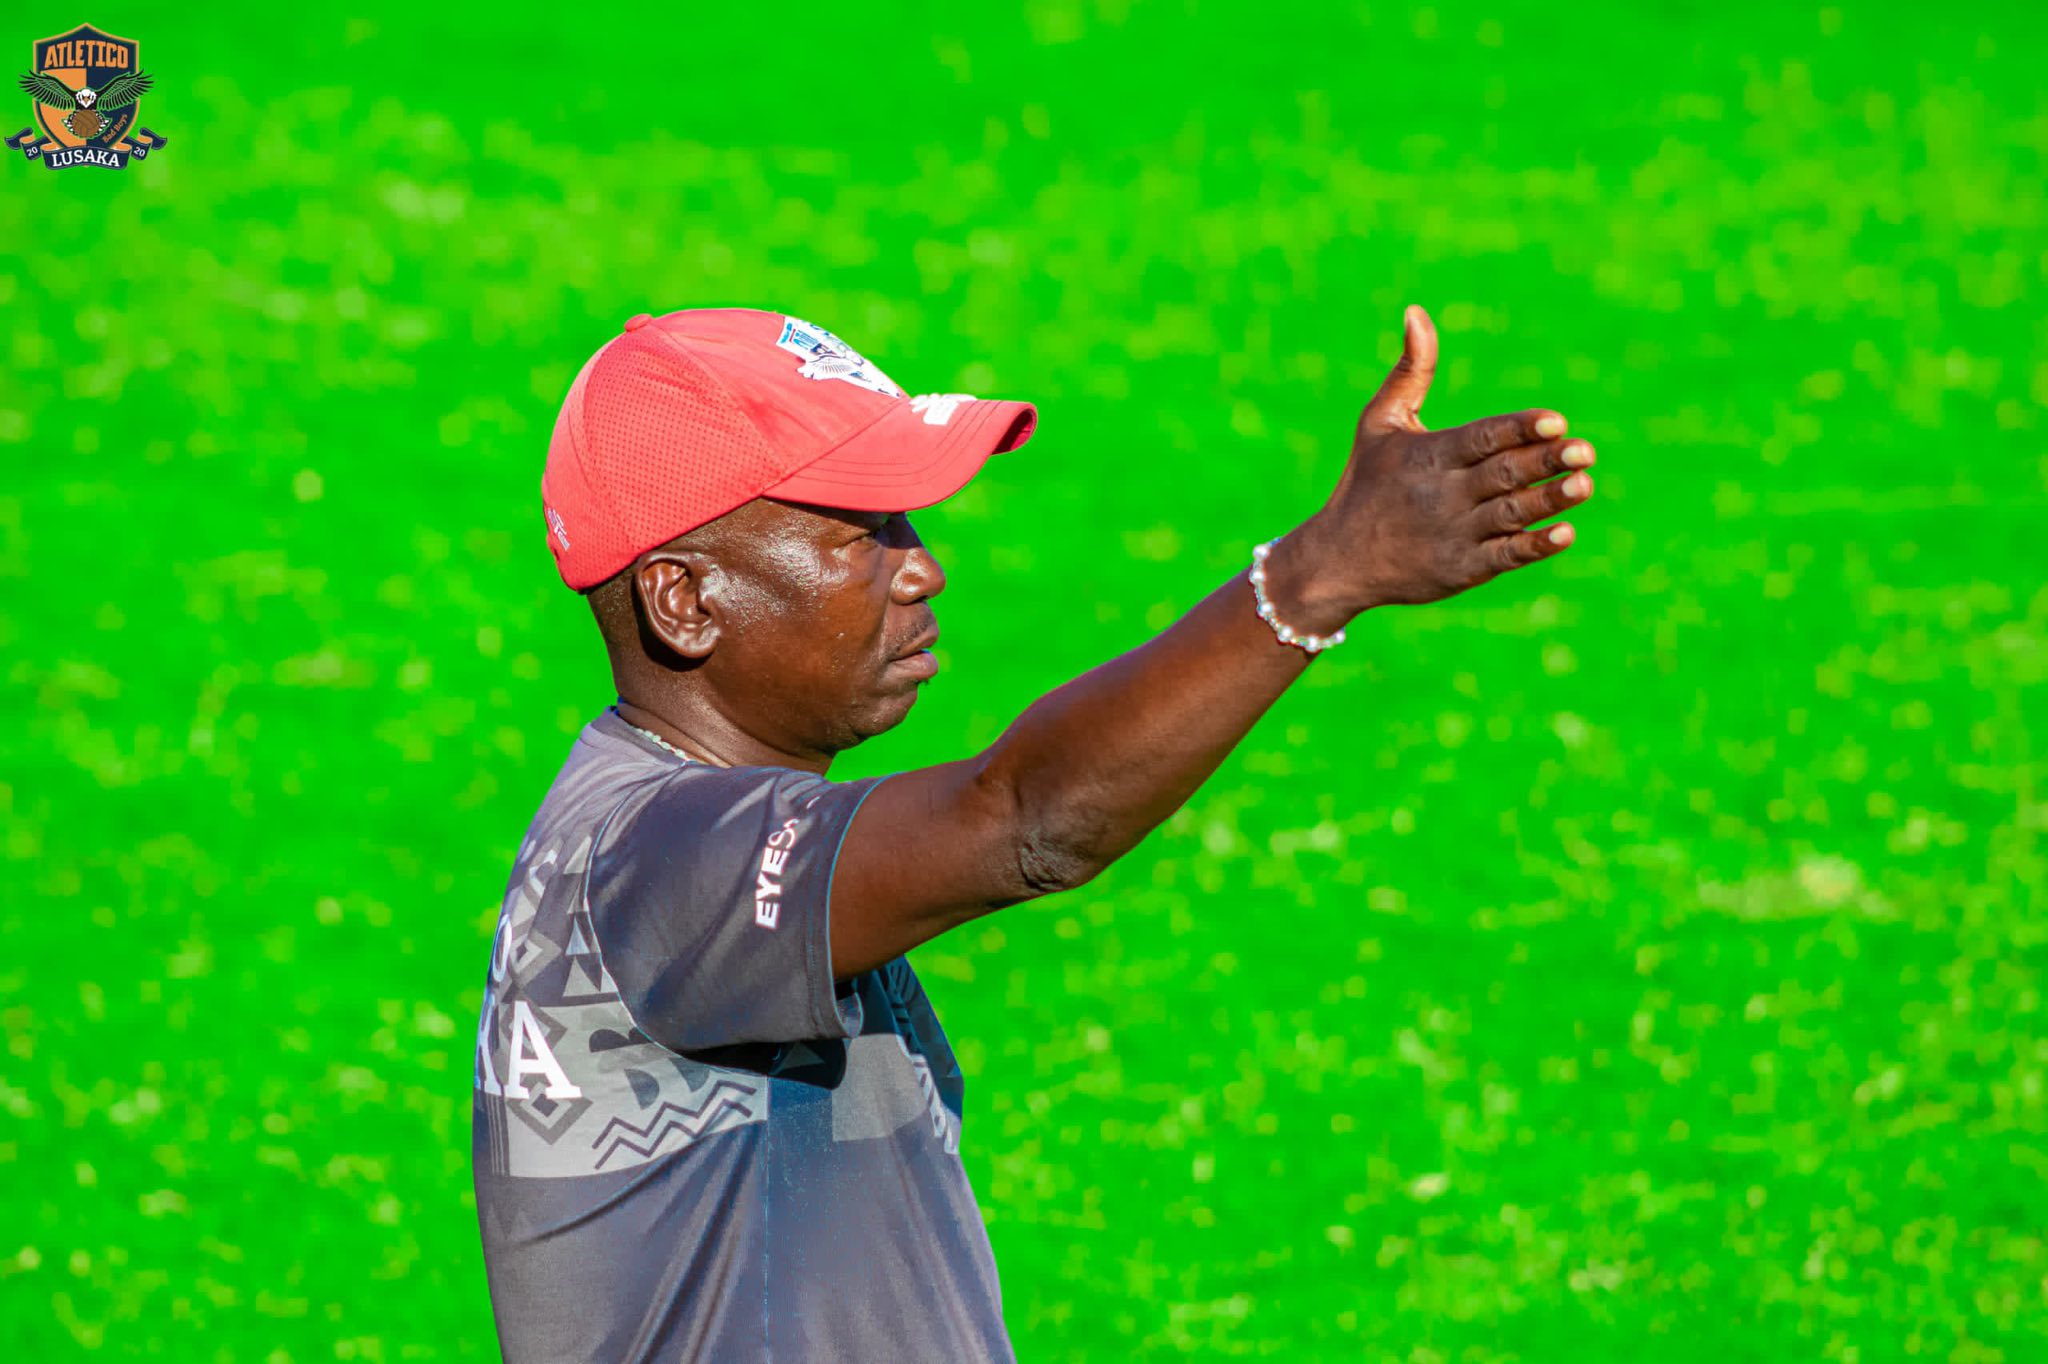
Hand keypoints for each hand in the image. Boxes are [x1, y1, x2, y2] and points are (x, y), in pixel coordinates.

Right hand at [1279, 305, 1595, 620]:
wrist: (1337, 560)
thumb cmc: (1365, 483)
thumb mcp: (1379, 423)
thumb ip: (1410, 371)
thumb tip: (1416, 311)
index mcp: (1429, 455)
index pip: (1482, 437)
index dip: (1518, 429)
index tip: (1555, 420)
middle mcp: (1443, 494)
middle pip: (1503, 474)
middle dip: (1545, 462)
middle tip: (1585, 451)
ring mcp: (1453, 534)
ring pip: (1510, 514)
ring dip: (1549, 500)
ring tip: (1584, 484)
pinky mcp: (1461, 569)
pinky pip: (1504, 556)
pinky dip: (1533, 546)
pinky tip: (1564, 533)